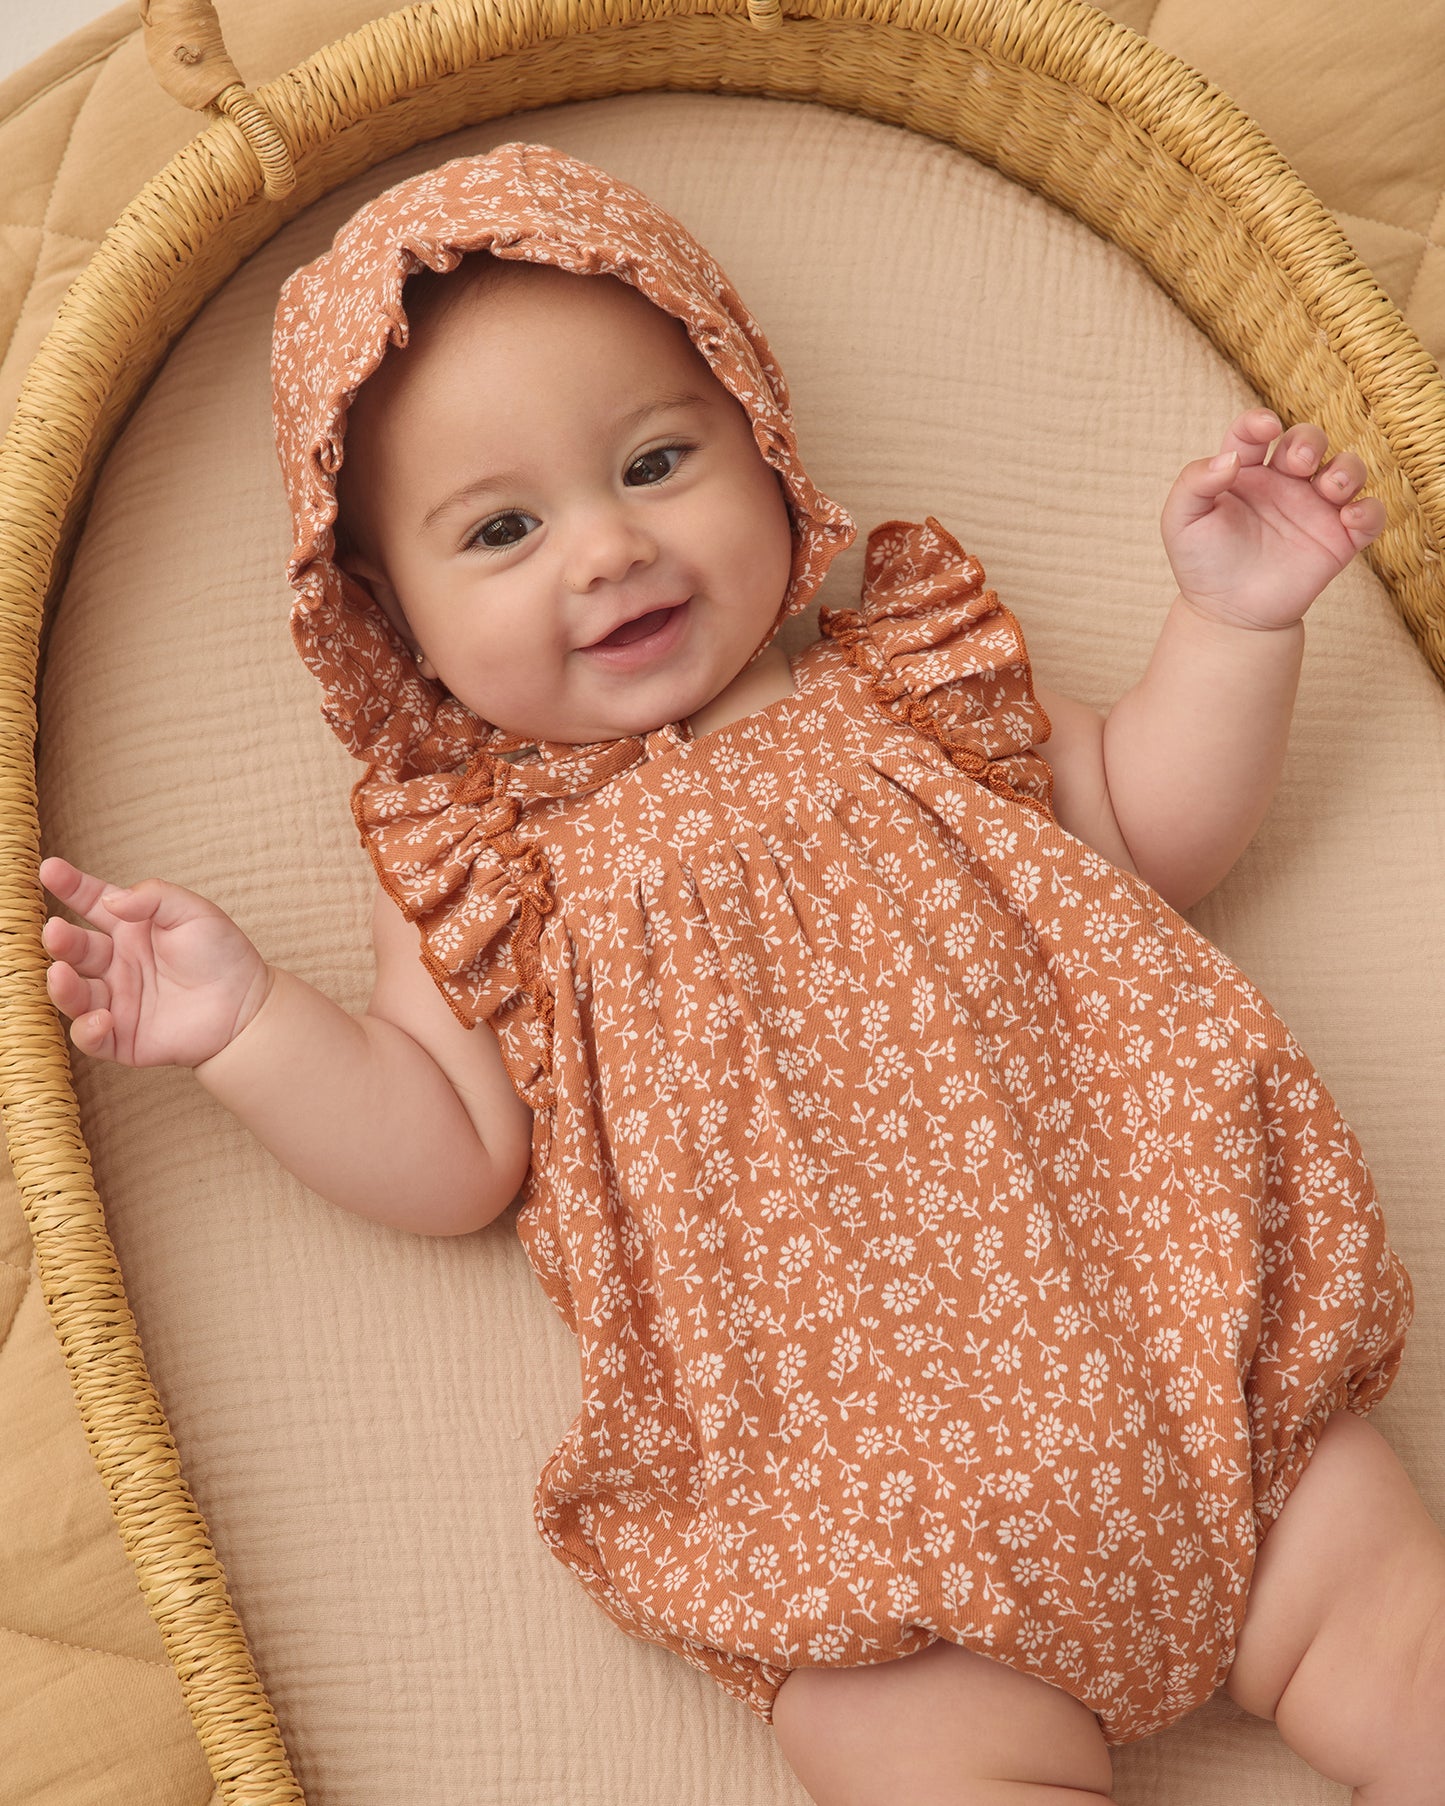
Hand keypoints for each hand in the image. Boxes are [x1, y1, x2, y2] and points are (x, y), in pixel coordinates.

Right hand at [40, 855, 270, 1066]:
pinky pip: (92, 1037)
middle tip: (55, 931)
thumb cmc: (223, 954)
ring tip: (61, 972)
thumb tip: (111, 900)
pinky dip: (89, 1029)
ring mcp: (117, 1001)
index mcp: (131, 929)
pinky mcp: (123, 1038)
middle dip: (61, 940)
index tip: (49, 869)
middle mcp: (117, 964)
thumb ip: (154, 897)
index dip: (71, 886)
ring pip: (74, 994)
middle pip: (76, 949)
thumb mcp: (194, 912)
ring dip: (62, 985)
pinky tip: (103, 1017)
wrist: (249, 1006)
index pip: (92, 903)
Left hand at [1160, 409, 1385, 630]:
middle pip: (1308, 441)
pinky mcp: (1338, 539)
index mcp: (1244, 472)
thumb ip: (1194, 483)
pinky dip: (1369, 511)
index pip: (1254, 432)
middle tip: (1299, 465)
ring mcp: (1314, 509)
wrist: (1228, 615)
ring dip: (1347, 470)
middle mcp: (1283, 484)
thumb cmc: (1202, 565)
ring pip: (1346, 469)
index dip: (1260, 422)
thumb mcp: (1180, 521)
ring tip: (1330, 490)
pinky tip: (1350, 519)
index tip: (1265, 429)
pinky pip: (1370, 515)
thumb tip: (1229, 458)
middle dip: (1310, 441)